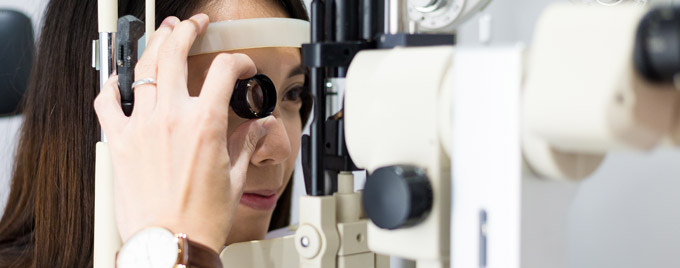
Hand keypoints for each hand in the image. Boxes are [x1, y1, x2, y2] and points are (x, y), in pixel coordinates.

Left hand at [93, 14, 272, 252]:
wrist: (170, 243)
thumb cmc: (200, 218)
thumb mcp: (234, 177)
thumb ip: (247, 144)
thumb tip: (259, 128)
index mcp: (205, 125)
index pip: (225, 71)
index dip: (240, 62)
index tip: (242, 68)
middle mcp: (171, 118)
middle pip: (176, 53)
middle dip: (187, 30)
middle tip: (194, 25)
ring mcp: (142, 126)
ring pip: (144, 68)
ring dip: (154, 44)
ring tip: (162, 35)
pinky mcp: (120, 141)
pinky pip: (107, 101)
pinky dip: (113, 84)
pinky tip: (121, 79)